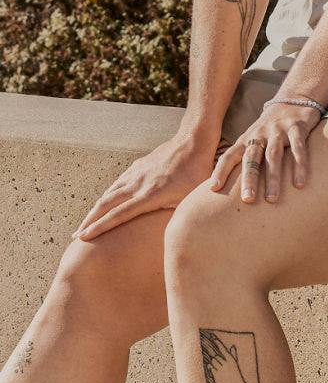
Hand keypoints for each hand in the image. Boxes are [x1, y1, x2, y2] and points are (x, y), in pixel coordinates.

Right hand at [74, 132, 218, 240]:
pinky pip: (117, 184)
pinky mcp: (137, 167)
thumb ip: (175, 218)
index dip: (100, 228)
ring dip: (95, 210)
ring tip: (86, 223)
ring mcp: (135, 174)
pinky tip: (103, 203)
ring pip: (108, 193)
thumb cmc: (196, 176)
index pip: (118, 216)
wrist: (191, 143)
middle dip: (89, 222)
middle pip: (105, 205)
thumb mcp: (189, 202)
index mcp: (148, 196)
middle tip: (76, 237)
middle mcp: (136, 185)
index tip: (85, 238)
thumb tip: (173, 239)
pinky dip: (106, 196)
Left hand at [210, 101, 322, 202]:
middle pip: (251, 158)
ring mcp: (278, 131)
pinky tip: (299, 184)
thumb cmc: (271, 129)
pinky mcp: (297, 128)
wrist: (294, 99)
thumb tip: (231, 186)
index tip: (213, 189)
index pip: (230, 156)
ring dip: (272, 178)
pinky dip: (299, 166)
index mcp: (247, 139)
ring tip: (272, 199)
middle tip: (247, 200)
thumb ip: (246, 159)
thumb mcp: (256, 139)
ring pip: (273, 155)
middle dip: (248, 179)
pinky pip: (298, 149)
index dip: (220, 170)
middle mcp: (260, 135)